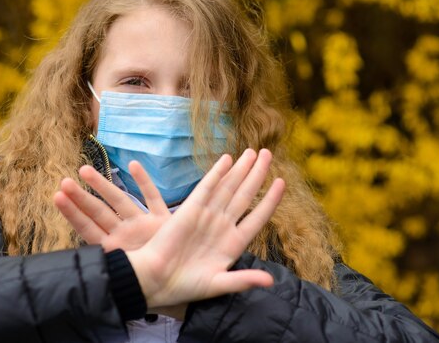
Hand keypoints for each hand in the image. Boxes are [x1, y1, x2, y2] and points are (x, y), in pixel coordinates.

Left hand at [55, 161, 186, 316]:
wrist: (178, 279)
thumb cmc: (151, 282)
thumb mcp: (125, 277)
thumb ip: (108, 269)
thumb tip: (77, 273)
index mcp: (113, 248)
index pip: (88, 228)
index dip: (73, 213)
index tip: (57, 196)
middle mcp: (124, 233)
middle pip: (99, 212)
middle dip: (82, 197)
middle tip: (65, 181)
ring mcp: (142, 225)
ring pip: (121, 201)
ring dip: (103, 186)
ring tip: (85, 170)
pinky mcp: (162, 220)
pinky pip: (152, 197)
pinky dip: (144, 181)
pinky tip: (132, 165)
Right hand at [125, 149, 284, 308]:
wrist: (155, 280)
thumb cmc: (184, 286)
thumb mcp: (218, 285)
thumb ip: (243, 281)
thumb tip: (270, 281)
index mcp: (233, 243)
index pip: (258, 216)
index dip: (271, 200)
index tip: (283, 182)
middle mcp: (222, 225)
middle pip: (245, 194)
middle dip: (257, 174)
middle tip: (267, 153)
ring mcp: (207, 215)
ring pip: (228, 187)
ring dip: (241, 169)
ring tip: (254, 151)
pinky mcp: (189, 208)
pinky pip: (206, 187)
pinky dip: (217, 173)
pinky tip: (227, 160)